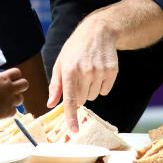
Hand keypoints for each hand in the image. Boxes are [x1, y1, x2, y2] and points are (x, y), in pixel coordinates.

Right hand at [0, 68, 28, 121]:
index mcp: (3, 78)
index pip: (17, 72)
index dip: (14, 76)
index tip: (8, 79)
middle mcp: (9, 89)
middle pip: (25, 84)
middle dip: (20, 86)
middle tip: (11, 89)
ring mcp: (9, 101)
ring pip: (21, 99)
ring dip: (14, 99)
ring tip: (4, 100)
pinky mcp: (7, 113)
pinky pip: (14, 111)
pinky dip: (9, 110)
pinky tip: (0, 110)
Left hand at [47, 17, 118, 132]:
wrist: (98, 32)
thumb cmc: (75, 48)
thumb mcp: (61, 62)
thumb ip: (55, 85)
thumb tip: (50, 103)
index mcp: (69, 70)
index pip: (69, 99)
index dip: (71, 116)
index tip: (73, 131)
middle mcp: (84, 72)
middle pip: (82, 100)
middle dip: (79, 94)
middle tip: (79, 78)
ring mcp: (99, 72)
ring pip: (93, 96)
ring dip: (90, 89)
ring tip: (89, 71)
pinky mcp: (112, 71)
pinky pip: (105, 91)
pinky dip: (101, 86)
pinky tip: (99, 71)